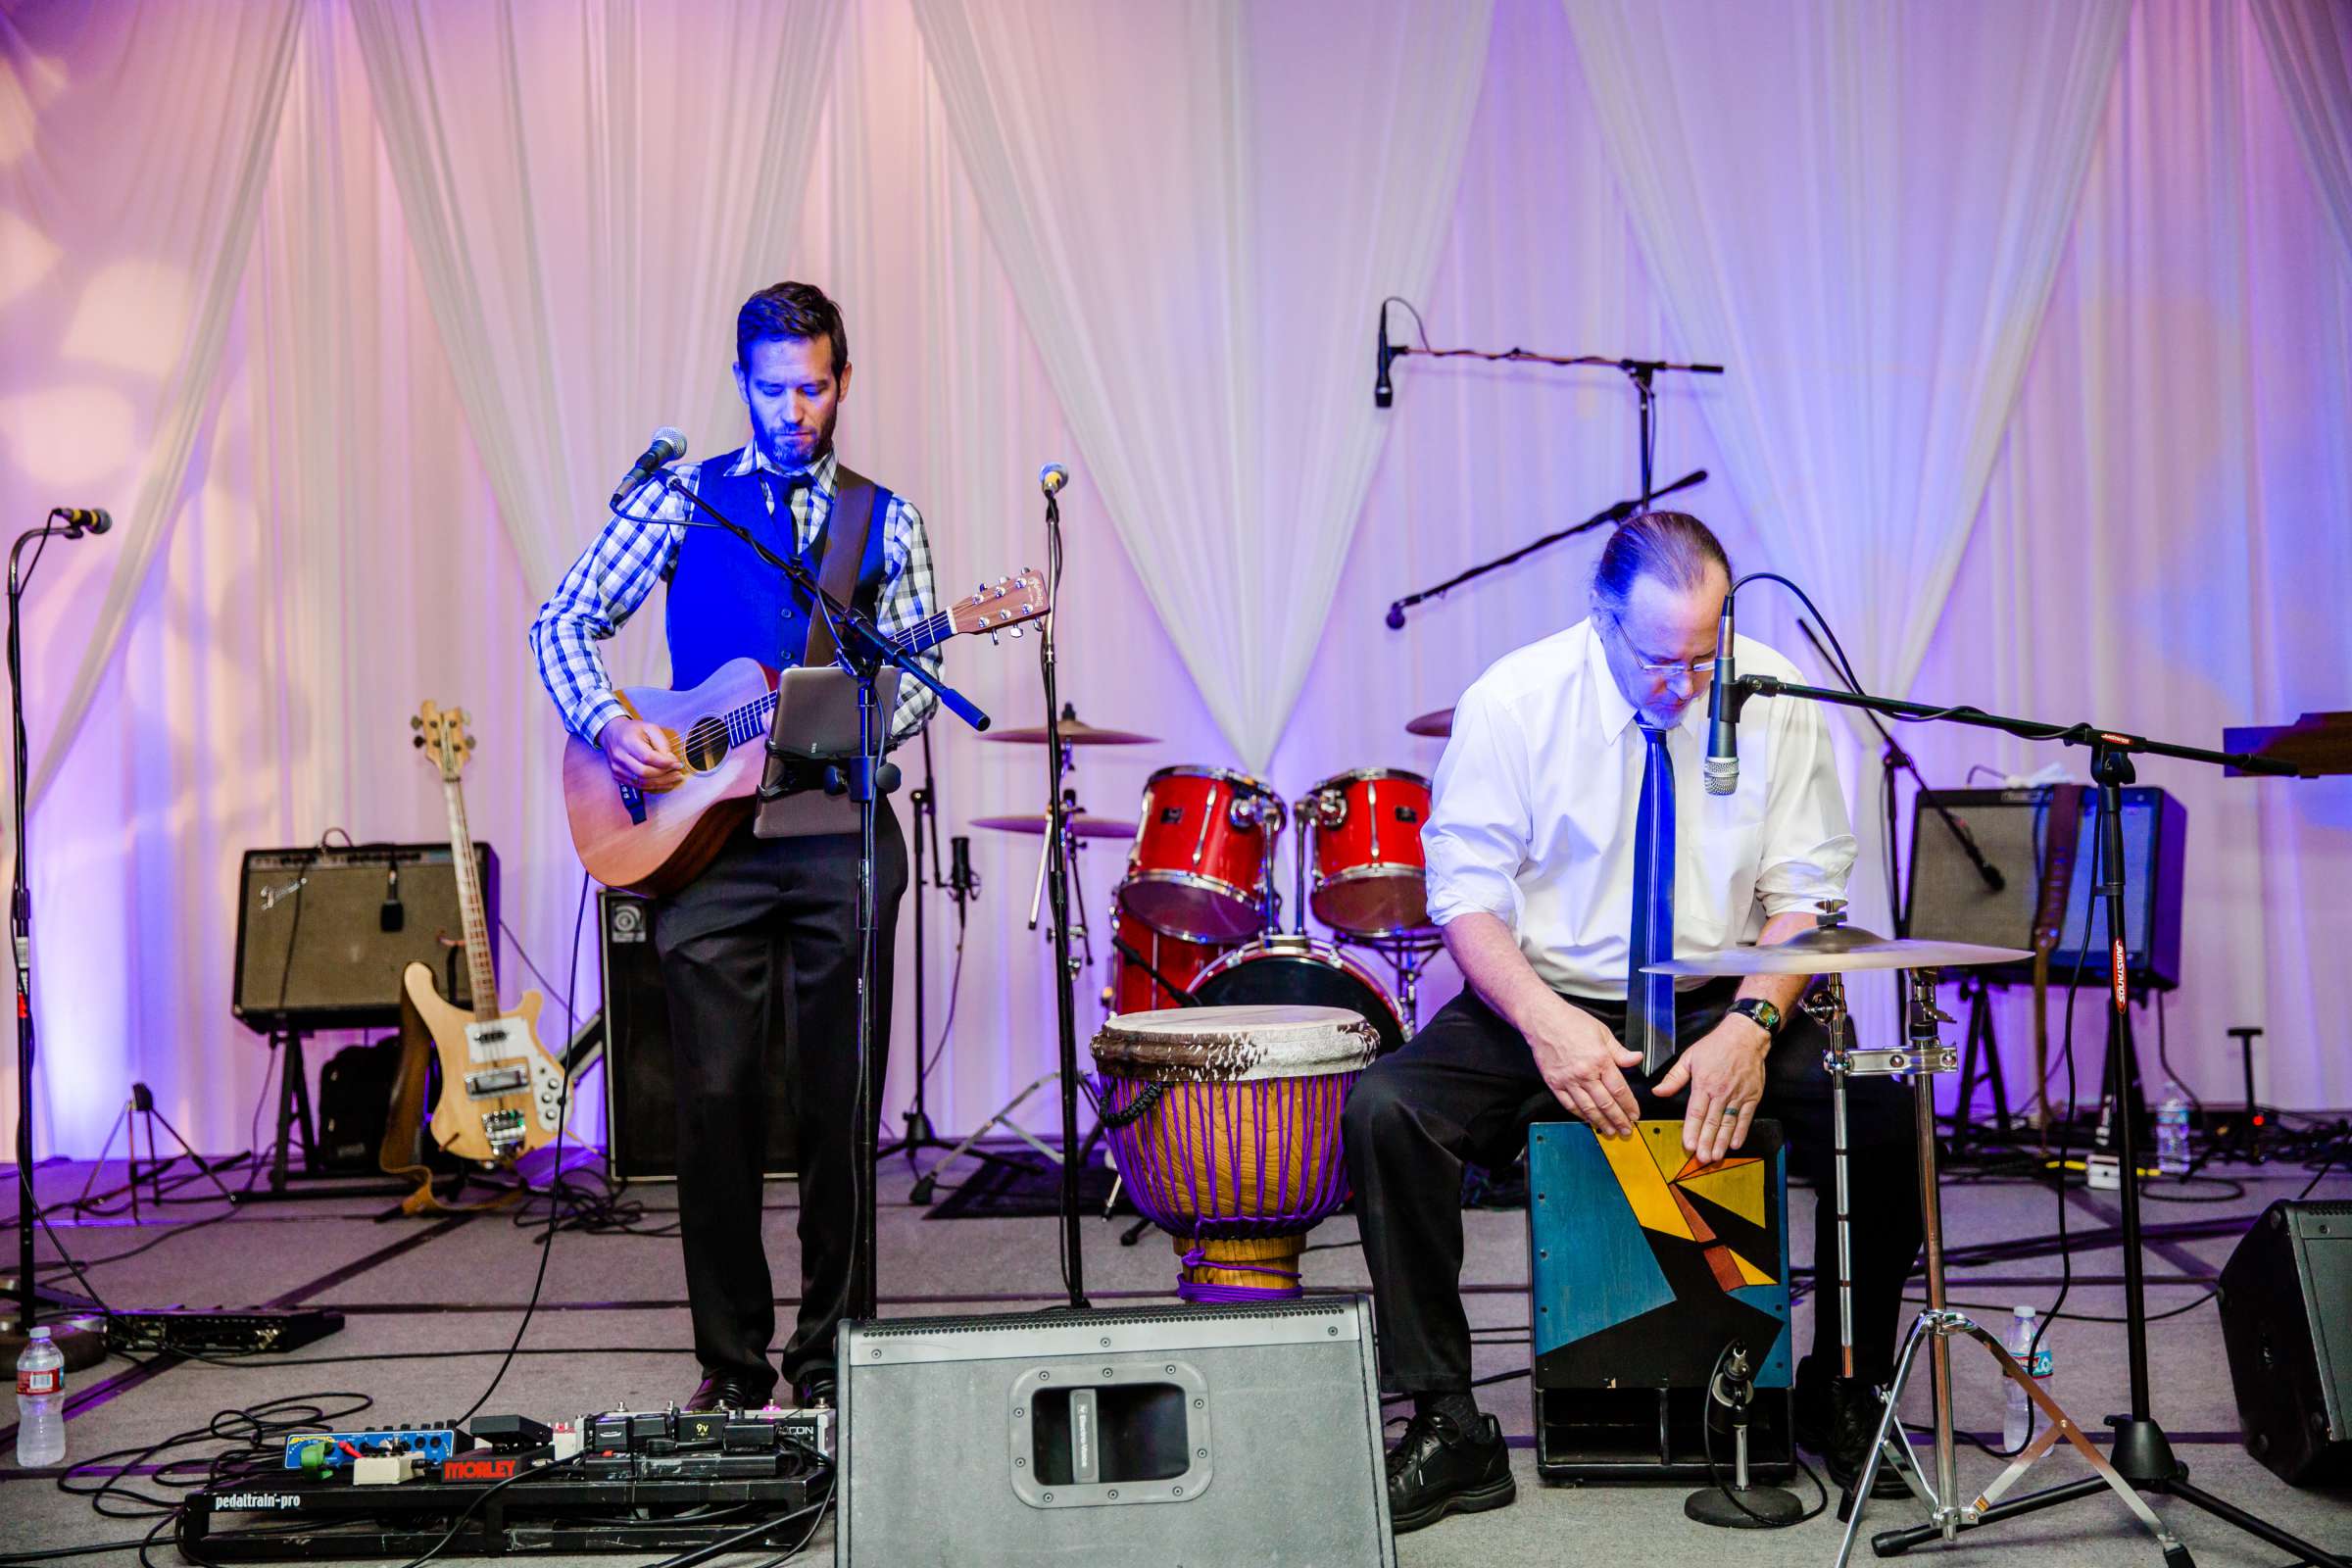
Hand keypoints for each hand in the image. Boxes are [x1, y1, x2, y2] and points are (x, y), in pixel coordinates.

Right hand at [597, 715, 684, 790]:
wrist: (612, 733)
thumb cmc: (633, 730)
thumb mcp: (651, 728)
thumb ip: (662, 744)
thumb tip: (672, 761)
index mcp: (628, 741)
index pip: (648, 757)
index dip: (665, 763)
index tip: (678, 763)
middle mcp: (620, 756)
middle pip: (644, 772)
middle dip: (664, 775)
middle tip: (678, 773)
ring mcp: (617, 768)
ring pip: (641, 782)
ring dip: (661, 783)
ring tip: (674, 779)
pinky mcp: (618, 775)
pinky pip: (637, 785)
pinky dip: (653, 786)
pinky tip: (665, 783)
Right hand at [1524, 994, 1644, 1136]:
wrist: (1543, 1020)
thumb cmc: (1572, 1022)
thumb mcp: (1602, 1032)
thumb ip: (1620, 1051)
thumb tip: (1637, 1060)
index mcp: (1600, 1060)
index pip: (1619, 1090)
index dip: (1629, 1105)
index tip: (1635, 1114)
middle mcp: (1585, 1073)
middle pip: (1606, 1104)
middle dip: (1619, 1120)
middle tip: (1626, 1130)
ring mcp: (1568, 1080)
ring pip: (1588, 1108)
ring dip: (1601, 1122)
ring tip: (1610, 1131)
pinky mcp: (1555, 1084)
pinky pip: (1569, 1105)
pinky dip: (1580, 1115)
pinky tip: (1588, 1120)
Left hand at [1652, 1014, 1768, 1163]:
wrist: (1745, 1036)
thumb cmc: (1716, 1045)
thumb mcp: (1689, 1057)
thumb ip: (1674, 1078)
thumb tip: (1658, 1091)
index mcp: (1703, 1084)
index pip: (1696, 1112)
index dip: (1692, 1130)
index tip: (1688, 1145)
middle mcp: (1721, 1092)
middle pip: (1712, 1122)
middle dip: (1706, 1142)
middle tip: (1702, 1158)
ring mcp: (1738, 1095)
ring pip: (1728, 1123)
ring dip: (1722, 1142)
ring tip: (1716, 1156)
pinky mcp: (1752, 1096)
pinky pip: (1745, 1117)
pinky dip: (1741, 1132)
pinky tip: (1735, 1144)